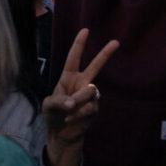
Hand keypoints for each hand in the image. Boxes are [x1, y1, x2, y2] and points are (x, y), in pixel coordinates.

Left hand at [43, 29, 118, 165]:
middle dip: (105, 53)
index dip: (79, 44)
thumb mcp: (49, 106)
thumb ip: (59, 102)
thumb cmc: (53, 115)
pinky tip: (70, 120)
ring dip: (78, 101)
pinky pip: (89, 107)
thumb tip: (73, 103)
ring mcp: (90, 95)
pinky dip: (78, 115)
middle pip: (95, 66)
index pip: (74, 58)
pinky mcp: (94, 108)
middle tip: (116, 42)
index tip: (85, 30)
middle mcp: (82, 83)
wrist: (62, 134)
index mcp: (68, 77)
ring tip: (68, 111)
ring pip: (89, 91)